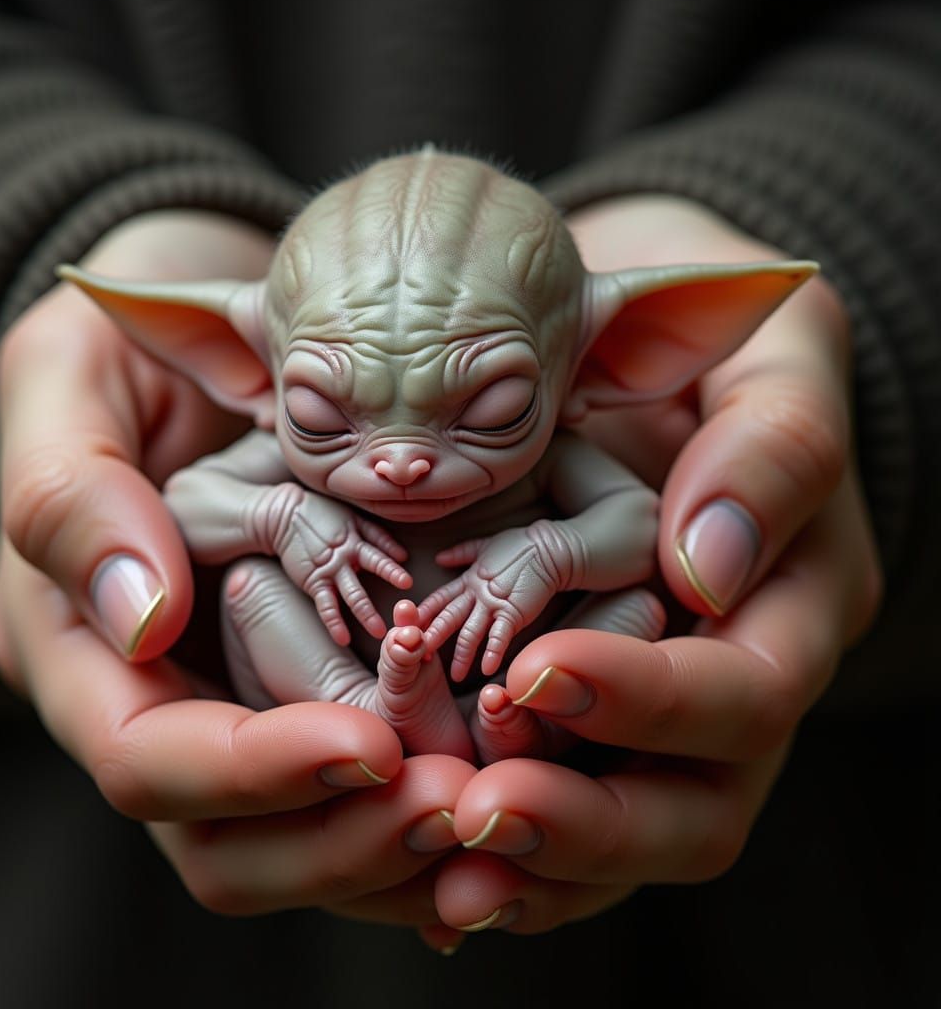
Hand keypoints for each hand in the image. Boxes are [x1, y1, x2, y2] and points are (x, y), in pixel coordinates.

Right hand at [0, 210, 470, 920]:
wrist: (196, 348)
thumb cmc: (124, 351)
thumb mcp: (70, 380)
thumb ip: (75, 497)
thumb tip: (145, 618)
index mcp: (83, 650)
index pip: (148, 759)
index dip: (251, 772)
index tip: (366, 741)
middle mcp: (166, 707)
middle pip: (229, 844)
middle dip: (340, 838)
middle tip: (454, 802)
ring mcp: (239, 709)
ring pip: (301, 843)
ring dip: (395, 846)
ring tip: (490, 805)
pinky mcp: (308, 695)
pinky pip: (360, 791)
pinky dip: (422, 808)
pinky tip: (497, 789)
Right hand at [270, 487, 411, 643]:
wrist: (283, 516)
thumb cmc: (322, 515)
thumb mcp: (351, 518)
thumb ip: (377, 535)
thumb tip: (403, 555)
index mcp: (358, 538)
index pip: (380, 551)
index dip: (393, 566)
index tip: (409, 581)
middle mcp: (347, 554)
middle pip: (372, 568)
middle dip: (389, 582)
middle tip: (405, 602)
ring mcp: (330, 569)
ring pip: (352, 593)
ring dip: (366, 613)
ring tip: (379, 633)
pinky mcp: (314, 582)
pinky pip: (326, 606)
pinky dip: (334, 623)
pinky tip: (343, 639)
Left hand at [405, 194, 881, 939]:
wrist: (657, 361)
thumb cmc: (726, 345)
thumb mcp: (776, 361)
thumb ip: (770, 452)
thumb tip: (706, 569)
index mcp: (790, 608)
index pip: (745, 693)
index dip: (650, 701)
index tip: (534, 672)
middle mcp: (727, 684)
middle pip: (692, 807)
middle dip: (587, 824)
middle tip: (477, 814)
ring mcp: (657, 715)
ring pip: (621, 834)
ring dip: (531, 863)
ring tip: (442, 875)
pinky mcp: (588, 721)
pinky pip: (557, 805)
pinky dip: (502, 848)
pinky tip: (430, 864)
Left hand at [418, 524, 564, 680]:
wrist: (549, 550)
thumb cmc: (518, 547)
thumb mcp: (483, 547)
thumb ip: (460, 554)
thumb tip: (438, 558)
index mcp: (467, 579)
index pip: (439, 599)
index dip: (423, 614)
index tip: (407, 628)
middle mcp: (476, 593)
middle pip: (448, 618)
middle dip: (432, 637)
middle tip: (417, 656)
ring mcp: (494, 603)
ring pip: (471, 632)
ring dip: (462, 655)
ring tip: (456, 676)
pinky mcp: (514, 611)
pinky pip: (501, 635)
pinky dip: (493, 652)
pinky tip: (487, 669)